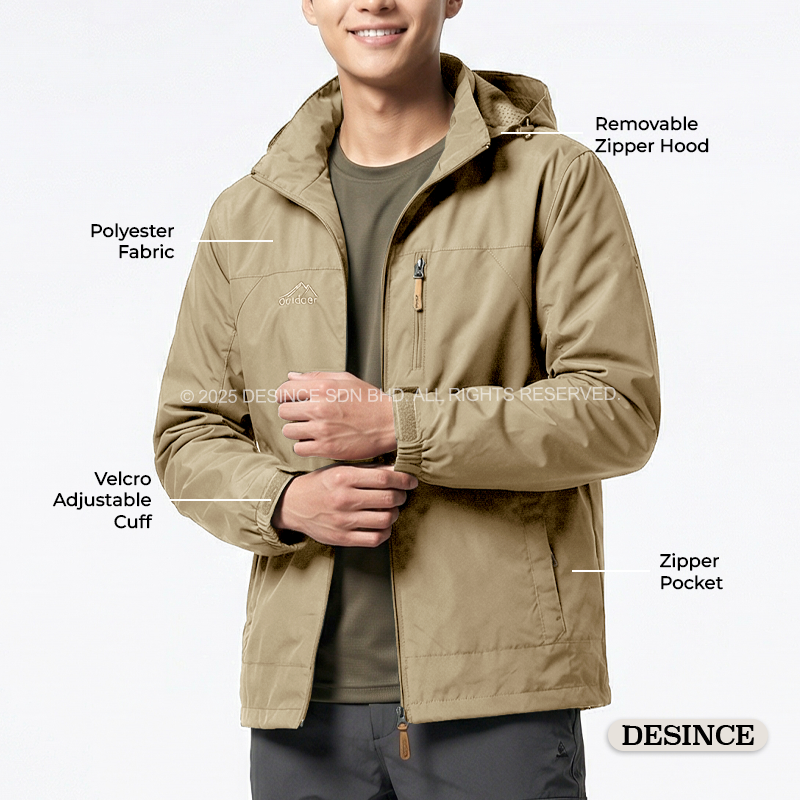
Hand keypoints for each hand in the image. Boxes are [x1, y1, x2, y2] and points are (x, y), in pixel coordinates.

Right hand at [271, 465, 417, 547]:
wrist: (292, 504)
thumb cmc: (320, 484)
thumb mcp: (340, 469)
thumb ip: (367, 470)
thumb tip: (397, 469)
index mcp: (343, 477)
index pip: (384, 478)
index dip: (403, 479)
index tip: (411, 481)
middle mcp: (343, 499)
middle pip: (388, 498)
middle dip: (401, 496)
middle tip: (401, 494)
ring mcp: (343, 520)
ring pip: (385, 519)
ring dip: (394, 513)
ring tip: (391, 509)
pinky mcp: (342, 538)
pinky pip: (375, 538)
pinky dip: (385, 531)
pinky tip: (382, 525)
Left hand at [277, 371, 396, 459]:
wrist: (391, 423)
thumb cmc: (370, 402)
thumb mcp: (346, 380)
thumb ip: (316, 377)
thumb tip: (292, 377)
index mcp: (324, 388)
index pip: (285, 391)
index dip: (284, 396)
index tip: (289, 400)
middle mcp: (320, 407)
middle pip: (284, 412)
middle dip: (291, 414)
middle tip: (303, 416)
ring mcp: (323, 429)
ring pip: (289, 431)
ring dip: (297, 431)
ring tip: (311, 429)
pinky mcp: (327, 448)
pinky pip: (299, 449)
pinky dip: (304, 446)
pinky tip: (316, 441)